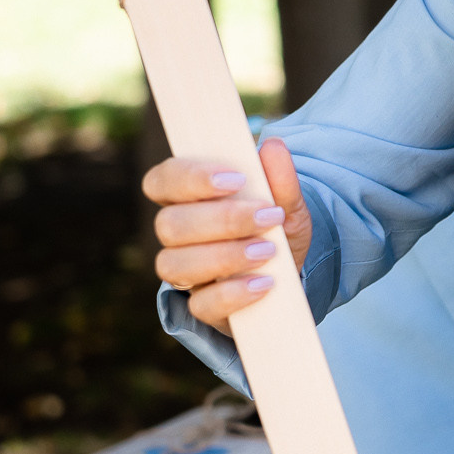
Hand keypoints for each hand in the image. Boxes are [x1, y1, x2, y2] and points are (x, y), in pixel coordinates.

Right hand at [146, 139, 311, 331]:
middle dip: (221, 220)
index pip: (162, 181)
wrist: (291, 273)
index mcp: (188, 199)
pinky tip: (264, 283)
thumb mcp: (287, 202)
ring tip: (267, 250)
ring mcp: (187, 274)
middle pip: (168, 225)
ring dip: (224, 256)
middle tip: (267, 216)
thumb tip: (273, 146)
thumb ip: (281, 179)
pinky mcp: (204, 307)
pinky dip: (233, 294)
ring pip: (173, 266)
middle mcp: (179, 236)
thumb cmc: (276, 229)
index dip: (189, 178)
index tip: (235, 179)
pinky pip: (200, 306)